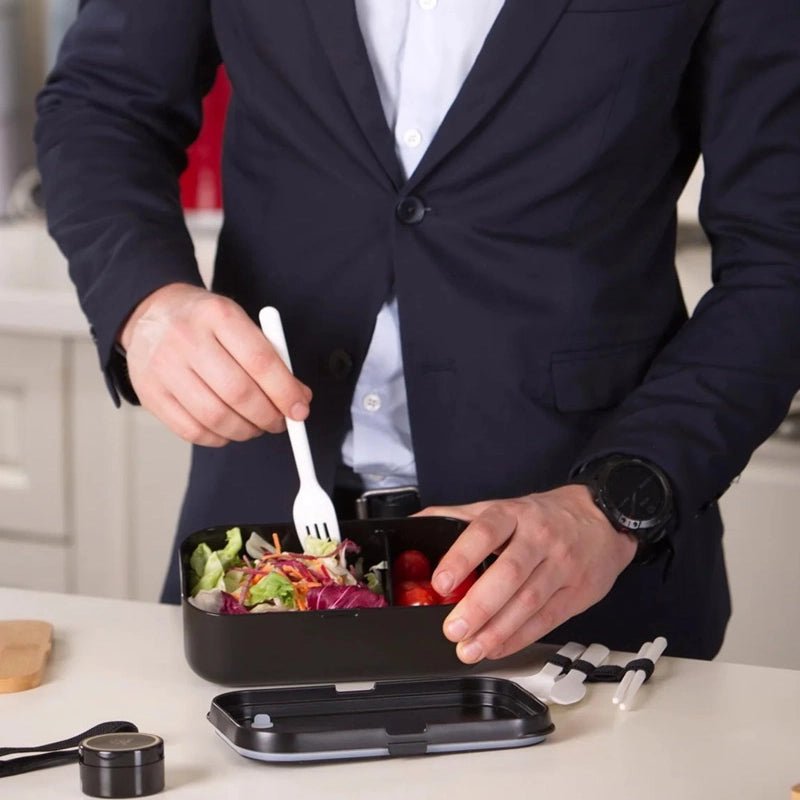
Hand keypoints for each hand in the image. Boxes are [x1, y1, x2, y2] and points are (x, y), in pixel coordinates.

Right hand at [119, 283, 311, 446]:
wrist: (150, 314)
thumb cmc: (205, 323)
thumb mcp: (238, 323)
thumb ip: (270, 358)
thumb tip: (298, 400)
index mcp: (217, 314)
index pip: (260, 361)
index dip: (285, 392)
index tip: (300, 410)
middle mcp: (186, 339)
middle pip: (238, 393)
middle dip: (268, 416)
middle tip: (280, 422)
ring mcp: (163, 368)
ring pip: (215, 417)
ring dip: (246, 431)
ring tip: (255, 426)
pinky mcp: (149, 394)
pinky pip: (192, 431)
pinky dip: (219, 438)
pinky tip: (229, 429)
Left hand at [418, 485, 636, 662]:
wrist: (602, 518)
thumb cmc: (544, 516)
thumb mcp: (503, 506)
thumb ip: (459, 517)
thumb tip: (416, 524)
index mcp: (514, 514)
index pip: (485, 532)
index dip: (462, 557)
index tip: (441, 582)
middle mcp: (539, 538)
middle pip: (508, 573)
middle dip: (479, 605)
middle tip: (453, 628)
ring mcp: (561, 566)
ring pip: (528, 602)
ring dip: (496, 631)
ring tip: (469, 648)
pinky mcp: (576, 593)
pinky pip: (545, 620)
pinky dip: (518, 639)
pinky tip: (496, 648)